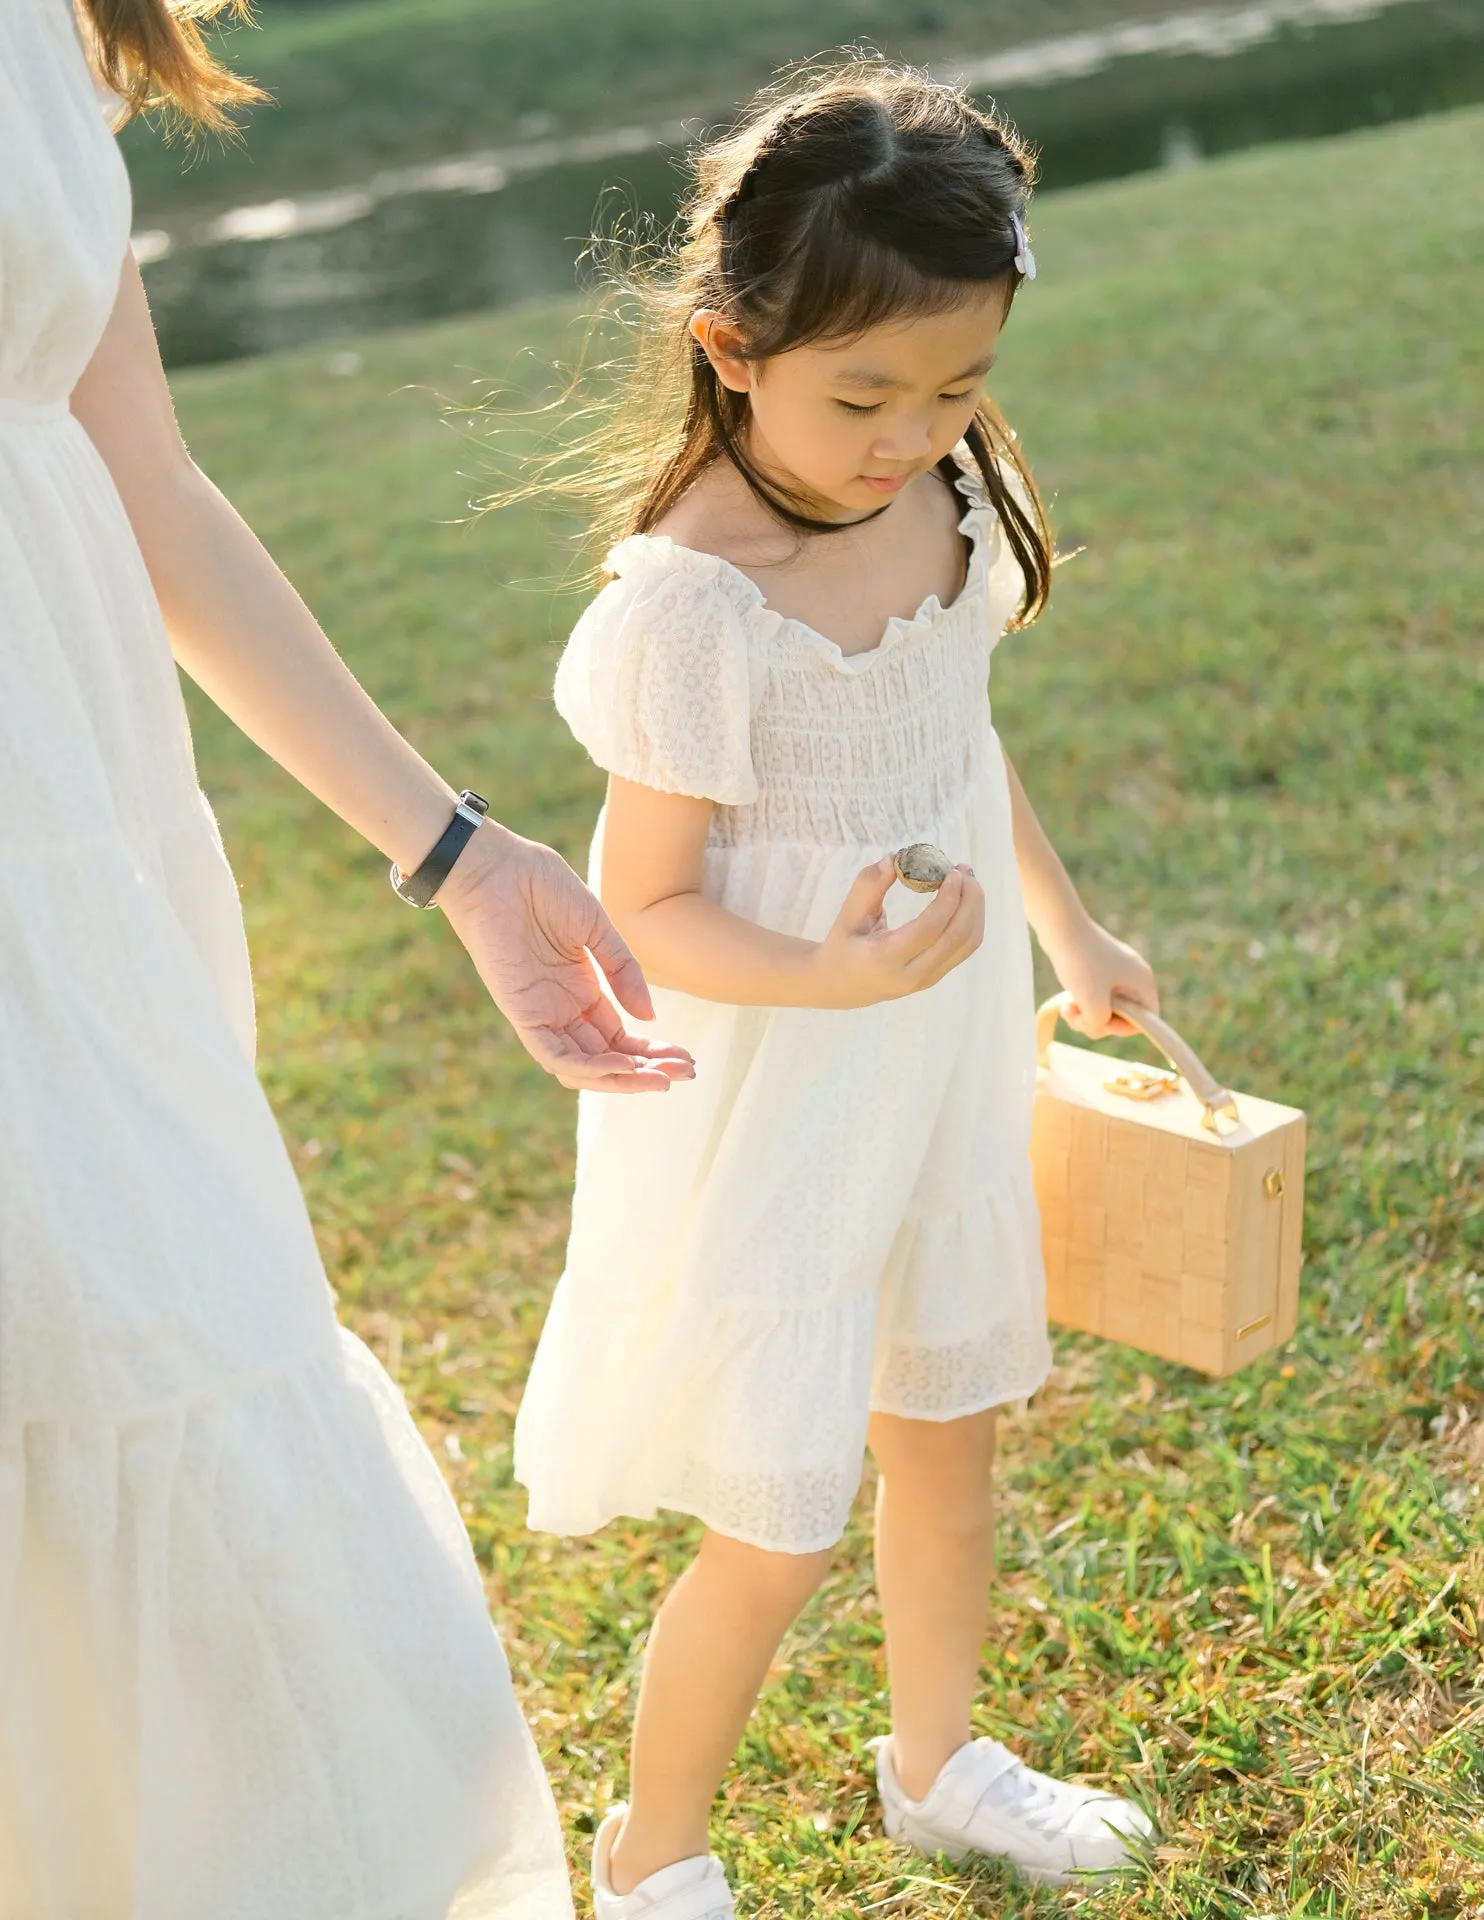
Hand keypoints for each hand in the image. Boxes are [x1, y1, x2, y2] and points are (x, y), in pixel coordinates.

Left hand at [436, 819, 695, 1092]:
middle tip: (685, 1073)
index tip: (686, 1059)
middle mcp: (562, 1009)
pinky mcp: (521, 1012)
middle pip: (606, 1057)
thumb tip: (650, 1017)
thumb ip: (623, 971)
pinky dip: (586, 1067)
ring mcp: (541, 1013)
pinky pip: (553, 1054)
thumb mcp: (596, 929)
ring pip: (581, 1066)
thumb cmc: (540, 886)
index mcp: (580, 990)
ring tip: (660, 1079)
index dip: (652, 1051)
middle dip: (646, 1070)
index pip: (619, 1037)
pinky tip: (621, 1067)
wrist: (496, 867)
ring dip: (621, 1077)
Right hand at [810, 856, 984, 1009]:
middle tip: (964, 870)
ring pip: (968, 943)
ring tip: (968, 880)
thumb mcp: (848, 914)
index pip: (928, 929)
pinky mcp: (936, 976)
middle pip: (957, 937)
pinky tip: (964, 899)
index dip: (947, 899)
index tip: (952, 872)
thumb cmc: (843, 945)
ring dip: (975, 908)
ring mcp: (927, 979)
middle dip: (969, 899)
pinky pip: (964, 948)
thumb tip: (895, 857)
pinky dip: (971, 920)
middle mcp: (911, 975)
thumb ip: (868, 885)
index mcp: (885, 959)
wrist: (842, 985)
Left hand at [1046, 913, 1158, 1039]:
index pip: (1146, 1019)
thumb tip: (1096, 1026)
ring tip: (1067, 1008)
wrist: (1060, 927)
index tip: (1100, 1022)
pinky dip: (1081, 1001)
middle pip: (1123, 1016)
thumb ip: (1099, 1024)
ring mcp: (1117, 971)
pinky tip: (1066, 1001)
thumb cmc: (1080, 963)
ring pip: (1105, 1007)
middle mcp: (1135, 977)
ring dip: (1085, 1014)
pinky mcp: (1099, 968)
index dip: (1123, 1028)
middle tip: (1075, 1016)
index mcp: (1142, 983)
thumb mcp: (1092, 1002)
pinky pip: (1095, 994)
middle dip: (1097, 1022)